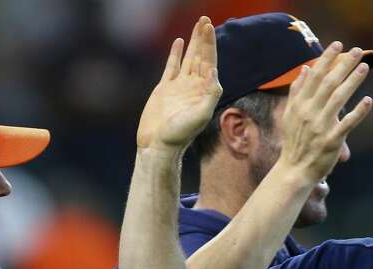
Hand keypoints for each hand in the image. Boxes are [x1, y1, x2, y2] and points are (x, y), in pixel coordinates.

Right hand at [135, 17, 222, 150]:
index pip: (210, 61)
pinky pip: (172, 66)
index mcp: (203, 90)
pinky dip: (176, 53)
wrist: (158, 145)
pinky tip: (179, 42)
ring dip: (194, 42)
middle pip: (201, 56)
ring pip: (189, 58)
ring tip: (198, 25)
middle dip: (204, 38)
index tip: (209, 27)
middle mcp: (193, 86)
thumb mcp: (199, 116)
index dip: (210, 44)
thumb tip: (214, 71)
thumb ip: (209, 95)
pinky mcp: (165, 88)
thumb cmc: (179, 135)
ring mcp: (179, 86)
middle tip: (205, 19)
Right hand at [277, 43, 372, 181]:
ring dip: (352, 82)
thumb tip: (304, 69)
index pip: (314, 76)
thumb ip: (296, 91)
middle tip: (358, 51)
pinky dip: (358, 112)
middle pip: (328, 83)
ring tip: (364, 68)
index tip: (337, 44)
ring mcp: (320, 127)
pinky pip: (347, 124)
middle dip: (343, 65)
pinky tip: (368, 101)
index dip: (326, 59)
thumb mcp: (290, 115)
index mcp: (300, 105)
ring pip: (338, 99)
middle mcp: (309, 113)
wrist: (294, 170)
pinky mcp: (331, 141)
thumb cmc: (295, 142)